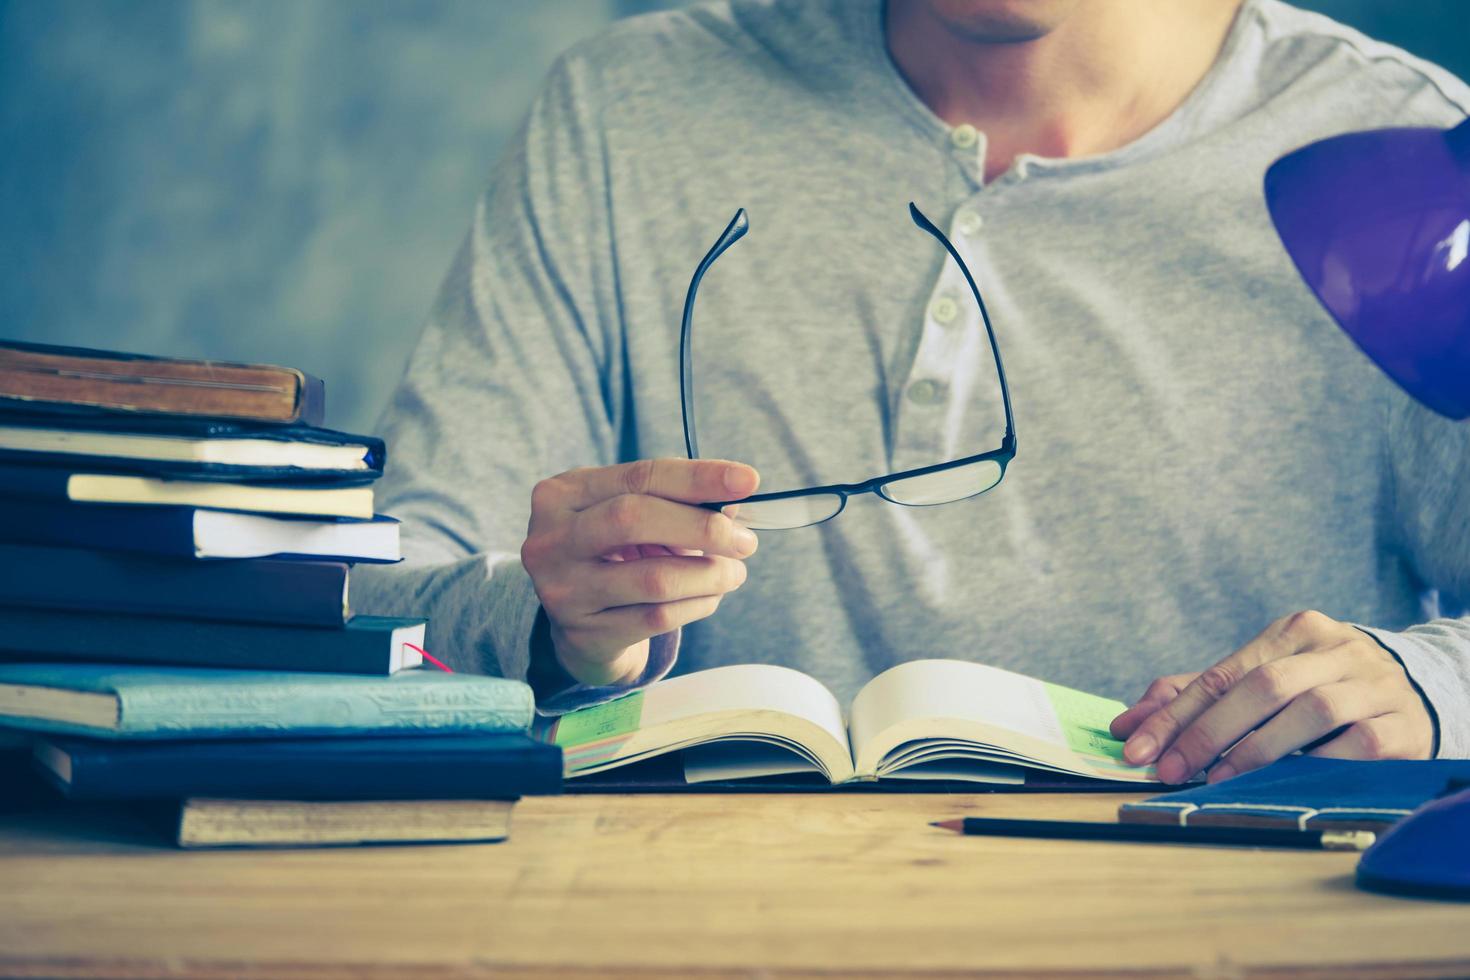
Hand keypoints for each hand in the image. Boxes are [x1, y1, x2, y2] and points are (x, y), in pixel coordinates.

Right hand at [520, 458, 759, 685]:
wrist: (579, 624)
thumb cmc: (612, 554)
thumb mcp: (628, 515)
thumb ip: (673, 500)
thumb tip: (733, 499)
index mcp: (562, 495)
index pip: (639, 476)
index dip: (697, 477)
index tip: (747, 480)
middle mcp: (552, 539)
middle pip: (635, 519)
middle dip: (703, 526)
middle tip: (745, 540)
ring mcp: (564, 589)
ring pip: (654, 578)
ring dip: (710, 574)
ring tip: (733, 572)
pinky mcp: (584, 633)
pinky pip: (658, 617)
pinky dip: (697, 604)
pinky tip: (710, 596)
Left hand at [1110, 610, 1435, 783]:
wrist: (1419, 688)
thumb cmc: (1320, 685)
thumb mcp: (1265, 676)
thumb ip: (1198, 696)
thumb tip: (1130, 723)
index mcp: (1294, 631)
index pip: (1223, 673)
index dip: (1176, 713)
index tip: (1137, 745)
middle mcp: (1335, 650)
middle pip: (1261, 687)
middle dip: (1207, 732)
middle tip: (1169, 770)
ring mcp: (1373, 685)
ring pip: (1309, 711)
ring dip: (1257, 749)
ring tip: (1218, 779)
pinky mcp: (1403, 725)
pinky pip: (1357, 745)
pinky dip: (1318, 763)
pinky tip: (1288, 781)